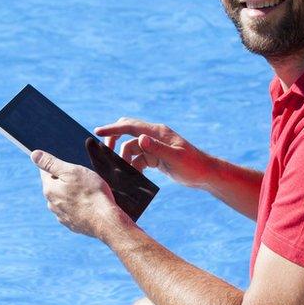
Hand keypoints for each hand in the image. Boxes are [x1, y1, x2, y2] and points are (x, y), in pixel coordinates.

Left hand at [30, 149, 127, 238]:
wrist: (105, 220)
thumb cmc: (91, 193)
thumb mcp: (72, 171)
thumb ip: (51, 163)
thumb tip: (34, 155)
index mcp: (49, 189)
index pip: (45, 172)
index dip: (58, 166)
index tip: (70, 167)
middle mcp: (51, 204)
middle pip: (55, 186)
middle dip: (65, 181)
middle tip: (83, 179)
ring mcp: (62, 216)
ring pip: (64, 199)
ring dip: (72, 195)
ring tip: (88, 192)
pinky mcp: (72, 224)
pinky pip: (72, 211)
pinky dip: (79, 207)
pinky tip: (90, 205)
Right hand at [94, 118, 214, 188]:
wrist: (205, 174)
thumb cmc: (193, 165)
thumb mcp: (175, 157)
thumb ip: (157, 148)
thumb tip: (140, 138)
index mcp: (158, 132)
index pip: (131, 126)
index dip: (114, 128)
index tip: (98, 132)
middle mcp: (154, 137)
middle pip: (128, 133)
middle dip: (114, 141)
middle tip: (104, 153)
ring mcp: (154, 147)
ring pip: (131, 149)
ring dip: (125, 160)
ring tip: (121, 173)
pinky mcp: (155, 158)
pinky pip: (138, 160)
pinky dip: (133, 167)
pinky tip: (132, 178)